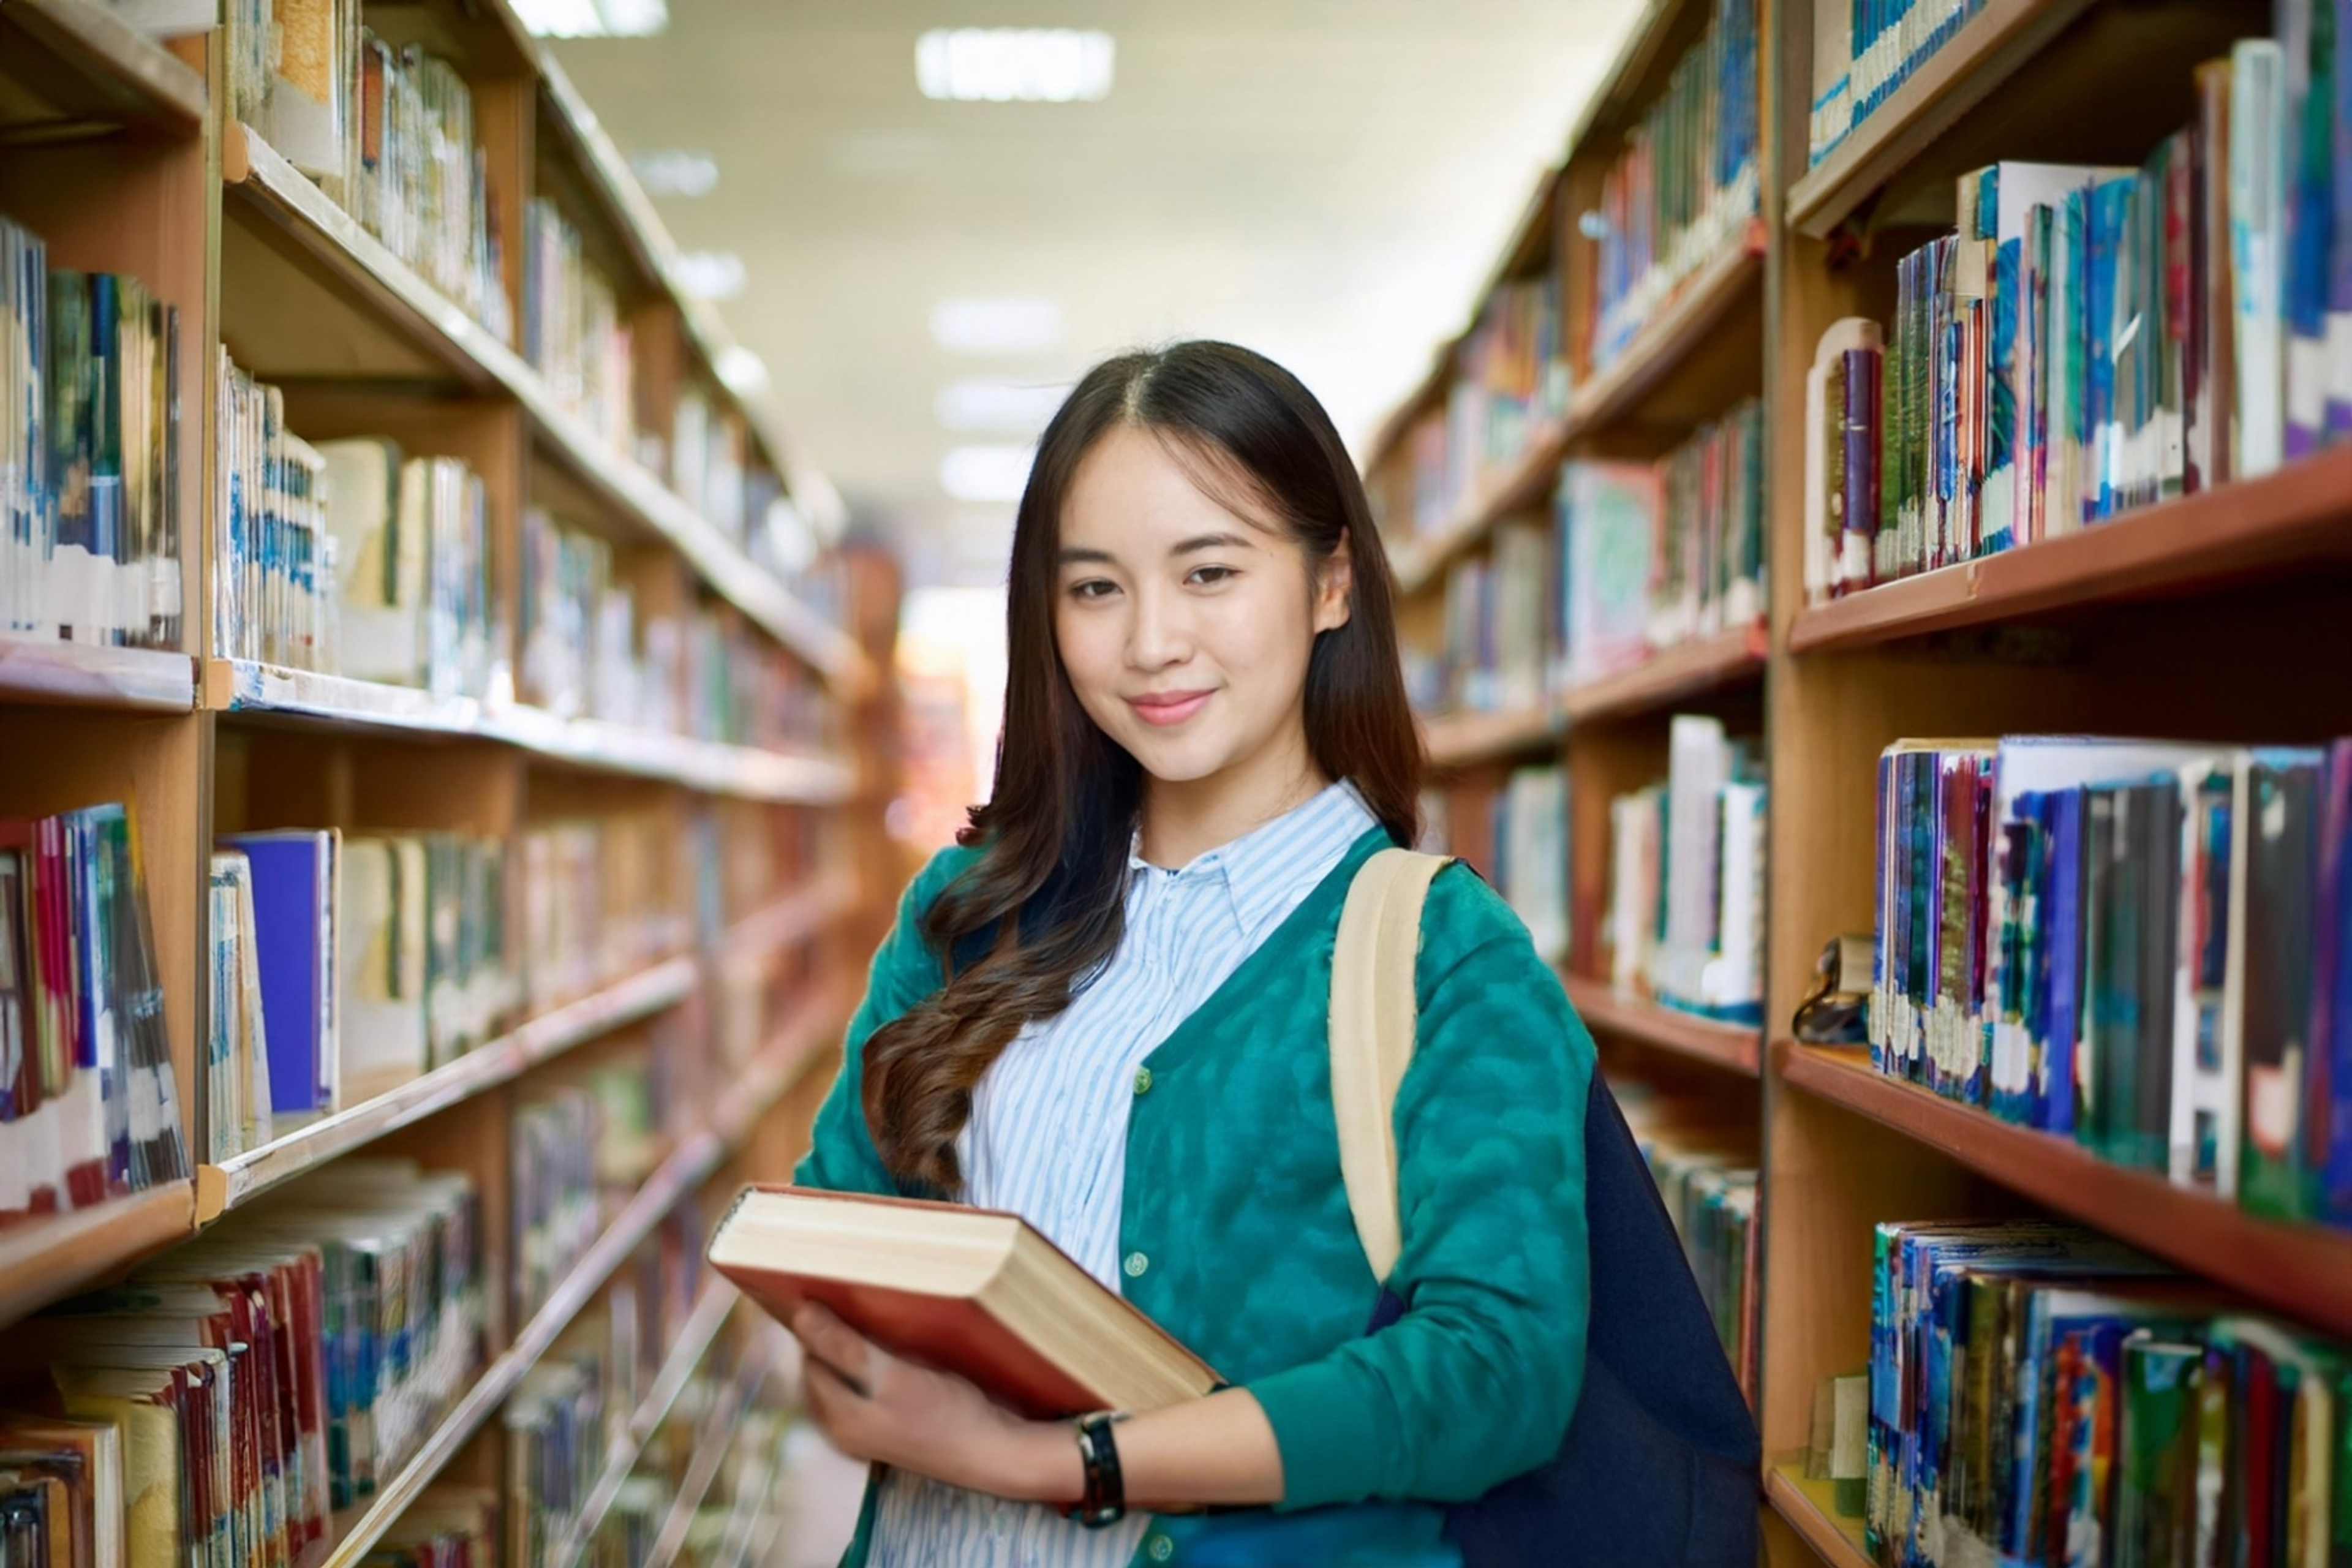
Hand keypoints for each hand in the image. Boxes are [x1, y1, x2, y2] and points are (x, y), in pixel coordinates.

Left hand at [786, 1301, 1082, 1504]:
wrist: (991, 1450)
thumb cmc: (944, 1413)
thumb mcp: (891, 1376)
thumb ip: (844, 1347)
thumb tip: (801, 1314)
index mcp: (836, 1416)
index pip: (810, 1356)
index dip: (821, 1326)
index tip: (838, 1294)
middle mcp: (843, 1427)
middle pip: (824, 1368)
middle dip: (835, 1337)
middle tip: (859, 1303)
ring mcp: (866, 1429)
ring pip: (845, 1376)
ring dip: (853, 1348)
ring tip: (876, 1321)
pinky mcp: (889, 1425)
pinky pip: (865, 1386)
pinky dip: (871, 1364)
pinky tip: (892, 1350)